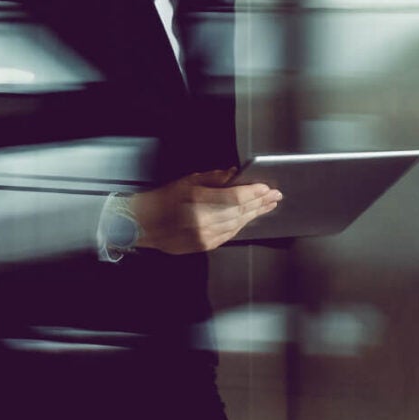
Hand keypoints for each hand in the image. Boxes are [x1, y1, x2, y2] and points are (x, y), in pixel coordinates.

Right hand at [128, 169, 280, 254]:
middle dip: (259, 203)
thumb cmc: (161, 201)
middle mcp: (203, 220)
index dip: (254, 192)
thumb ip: (213, 178)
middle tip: (274, 196)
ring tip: (266, 206)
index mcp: (197, 200)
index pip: (235, 197)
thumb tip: (234, 175)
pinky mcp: (205, 245)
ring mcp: (204, 235)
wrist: (144, 224)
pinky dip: (241, 225)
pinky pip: (230, 234)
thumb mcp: (186, 182)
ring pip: (238, 224)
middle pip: (241, 211)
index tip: (266, 187)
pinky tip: (249, 219)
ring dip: (254, 215)